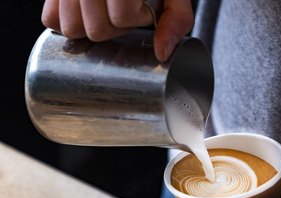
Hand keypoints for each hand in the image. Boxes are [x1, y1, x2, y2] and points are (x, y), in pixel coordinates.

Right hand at [41, 0, 193, 60]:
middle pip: (96, 29)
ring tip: (105, 9)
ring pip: (71, 28)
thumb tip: (162, 53)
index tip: (144, 8)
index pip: (122, 17)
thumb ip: (176, 20)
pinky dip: (66, 21)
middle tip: (125, 10)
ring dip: (91, 26)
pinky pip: (50, 20)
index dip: (136, 18)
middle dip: (115, 26)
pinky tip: (85, 12)